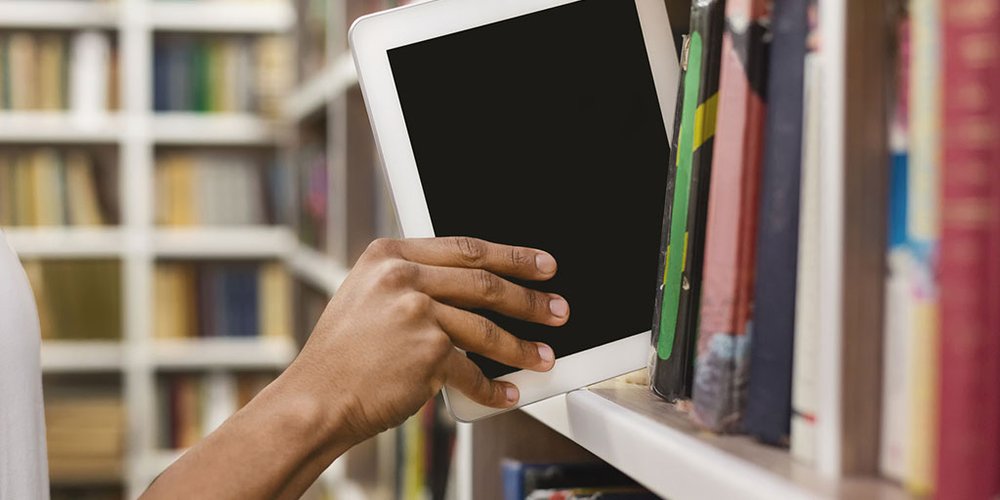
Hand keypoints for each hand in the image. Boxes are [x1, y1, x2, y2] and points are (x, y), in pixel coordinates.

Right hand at [282, 237, 569, 444]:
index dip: (513, 256)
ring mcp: (416, 313)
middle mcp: (402, 277)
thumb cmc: (342, 355)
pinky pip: (472, 371)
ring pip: (486, 328)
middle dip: (530, 299)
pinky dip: (493, 388)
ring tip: (543, 357)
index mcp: (389, 254)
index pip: (466, 248)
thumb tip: (470, 285)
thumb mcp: (367, 296)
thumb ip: (411, 281)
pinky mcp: (426, 352)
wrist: (316, 398)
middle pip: (485, 283)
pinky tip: (506, 393)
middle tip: (557, 308)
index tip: (541, 265)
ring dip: (521, 346)